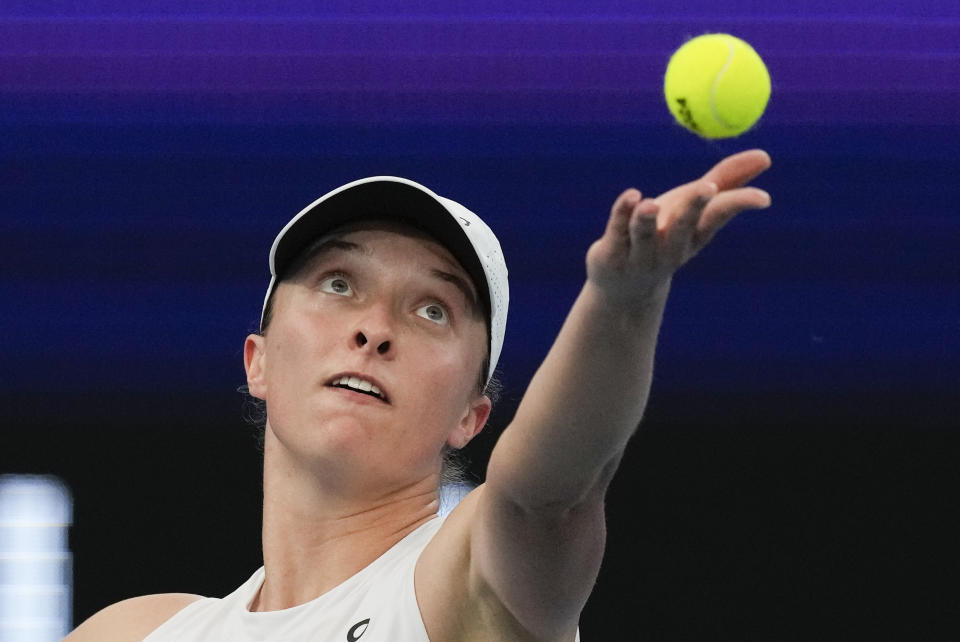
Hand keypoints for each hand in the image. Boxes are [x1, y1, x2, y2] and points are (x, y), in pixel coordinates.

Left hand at [586, 149, 771, 304]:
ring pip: (645, 234)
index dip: (739, 205)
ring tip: (650, 204)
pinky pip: (617, 230)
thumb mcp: (696, 210)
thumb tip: (766, 156)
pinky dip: (622, 213)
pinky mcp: (611, 253)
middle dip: (694, 208)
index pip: (718, 217)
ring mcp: (640, 253)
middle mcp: (670, 247)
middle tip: (707, 188)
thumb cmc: (666, 237)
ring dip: (646, 219)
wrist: (625, 290)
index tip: (763, 197)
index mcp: (694, 236)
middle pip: (683, 226)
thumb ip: (727, 181)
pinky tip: (630, 197)